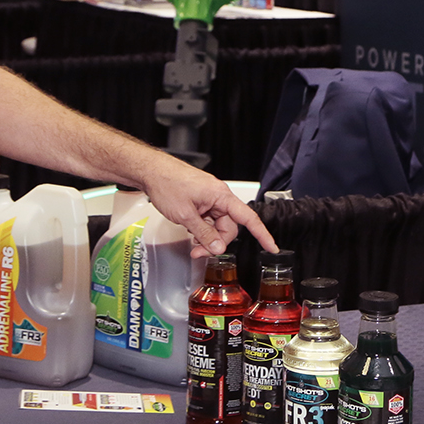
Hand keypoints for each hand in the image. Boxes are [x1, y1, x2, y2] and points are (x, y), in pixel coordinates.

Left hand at [140, 166, 278, 257]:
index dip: (262, 234)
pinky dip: (202, 229)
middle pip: (229, 227)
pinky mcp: (201, 200)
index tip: (271, 246)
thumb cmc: (168, 184)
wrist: (152, 172)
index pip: (248, 218)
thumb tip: (219, 248)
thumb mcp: (186, 216)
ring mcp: (210, 198)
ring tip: (192, 244)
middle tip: (200, 251)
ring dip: (207, 237)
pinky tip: (190, 232)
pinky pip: (209, 220)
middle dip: (217, 242)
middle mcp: (219, 196)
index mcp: (221, 196)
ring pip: (218, 225)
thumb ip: (204, 234)